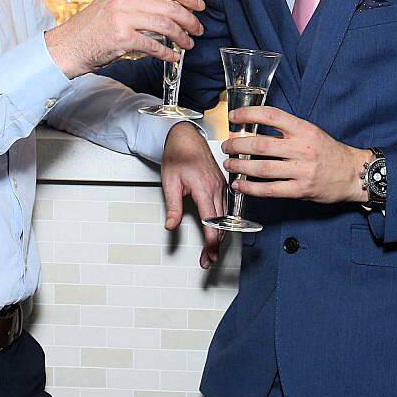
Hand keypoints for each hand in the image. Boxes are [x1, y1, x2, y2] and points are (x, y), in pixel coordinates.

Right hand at [44, 0, 204, 78]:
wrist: (66, 47)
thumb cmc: (90, 30)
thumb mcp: (114, 7)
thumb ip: (138, 4)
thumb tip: (168, 10)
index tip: (199, 5)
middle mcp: (125, 0)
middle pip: (170, 6)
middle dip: (189, 19)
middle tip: (198, 29)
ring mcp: (123, 18)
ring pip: (165, 25)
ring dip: (181, 36)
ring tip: (188, 44)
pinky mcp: (121, 38)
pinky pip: (153, 45)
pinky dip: (167, 53)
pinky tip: (173, 57)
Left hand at [161, 122, 226, 268]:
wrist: (185, 137)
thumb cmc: (178, 155)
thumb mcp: (170, 182)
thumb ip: (172, 206)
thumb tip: (171, 225)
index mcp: (204, 188)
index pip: (211, 221)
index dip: (211, 241)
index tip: (210, 253)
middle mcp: (217, 187)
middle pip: (222, 223)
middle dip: (216, 244)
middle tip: (207, 260)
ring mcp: (221, 186)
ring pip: (226, 217)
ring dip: (220, 235)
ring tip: (211, 251)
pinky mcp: (222, 184)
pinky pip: (226, 208)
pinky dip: (223, 223)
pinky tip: (218, 231)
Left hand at [222, 106, 371, 204]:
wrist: (354, 174)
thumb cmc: (329, 152)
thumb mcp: (311, 132)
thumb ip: (286, 130)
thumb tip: (254, 127)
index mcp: (303, 129)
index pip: (271, 115)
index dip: (248, 114)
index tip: (234, 116)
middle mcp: (301, 148)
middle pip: (260, 145)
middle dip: (237, 145)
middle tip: (226, 146)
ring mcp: (301, 170)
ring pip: (261, 168)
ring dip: (240, 167)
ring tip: (229, 165)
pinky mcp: (300, 190)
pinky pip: (270, 189)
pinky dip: (251, 188)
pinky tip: (239, 185)